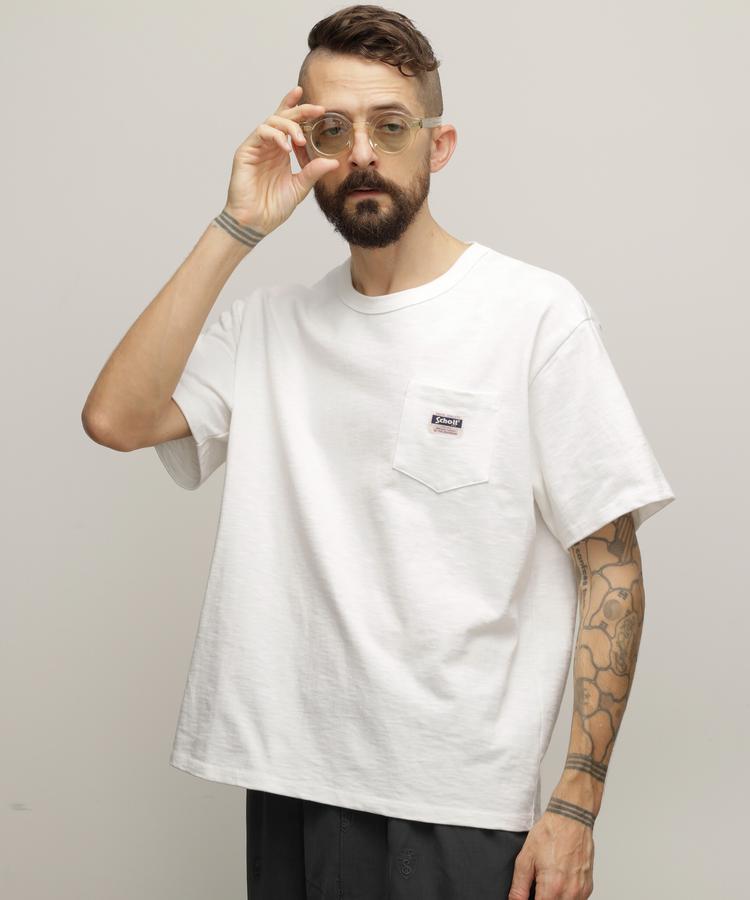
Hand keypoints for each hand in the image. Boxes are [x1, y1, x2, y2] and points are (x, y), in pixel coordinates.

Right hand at [222, 84, 339, 234]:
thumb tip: (334, 162)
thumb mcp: (299, 188)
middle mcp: (269, 146)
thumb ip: (313, 172)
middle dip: (301, 110)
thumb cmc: (273, 207)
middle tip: (318, 109)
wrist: (255, 222)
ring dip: (289, 126)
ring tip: (301, 139)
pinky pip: (260, 133)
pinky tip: (286, 147)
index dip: (301, 110)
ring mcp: (257, 147)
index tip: (319, 106)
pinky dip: (275, 136)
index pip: (290, 124)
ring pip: (272, 121)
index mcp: (281, 152)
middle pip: (283, 117)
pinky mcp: (246, 152)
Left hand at [508, 812, 594, 898]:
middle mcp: (569, 893)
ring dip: (554, 898)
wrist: (571, 819)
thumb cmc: (550, 834)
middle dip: (543, 899)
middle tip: (537, 888)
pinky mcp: (587, 887)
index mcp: (552, 887)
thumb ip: (519, 886)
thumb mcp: (526, 858)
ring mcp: (580, 892)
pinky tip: (559, 883)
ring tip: (548, 884)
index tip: (529, 895)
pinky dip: (566, 896)